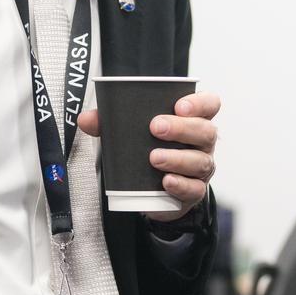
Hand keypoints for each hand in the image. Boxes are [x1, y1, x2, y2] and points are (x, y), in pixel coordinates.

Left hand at [78, 91, 220, 220]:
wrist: (149, 191)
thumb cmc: (146, 151)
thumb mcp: (129, 134)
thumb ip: (109, 124)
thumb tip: (85, 119)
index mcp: (192, 120)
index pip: (209, 104)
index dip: (199, 103)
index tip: (179, 105)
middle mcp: (202, 143)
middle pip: (205, 131)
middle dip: (182, 128)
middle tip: (156, 127)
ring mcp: (201, 168)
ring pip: (200, 161)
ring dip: (178, 158)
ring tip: (154, 158)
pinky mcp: (194, 192)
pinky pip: (194, 188)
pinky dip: (180, 184)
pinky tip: (166, 182)